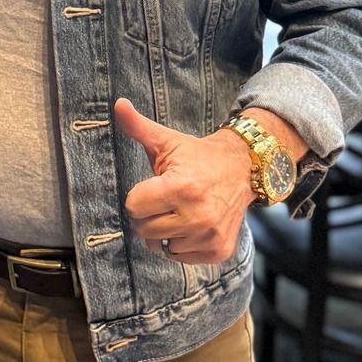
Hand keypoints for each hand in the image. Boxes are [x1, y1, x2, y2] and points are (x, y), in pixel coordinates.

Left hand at [114, 97, 255, 264]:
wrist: (243, 169)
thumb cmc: (198, 156)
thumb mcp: (168, 140)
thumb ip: (138, 126)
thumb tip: (118, 104)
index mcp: (181, 187)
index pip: (134, 206)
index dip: (139, 196)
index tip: (154, 186)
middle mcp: (197, 215)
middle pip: (144, 229)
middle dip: (148, 215)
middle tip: (165, 200)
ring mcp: (209, 236)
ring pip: (162, 246)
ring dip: (165, 232)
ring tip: (180, 212)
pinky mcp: (219, 251)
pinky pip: (181, 257)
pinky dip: (182, 244)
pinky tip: (192, 225)